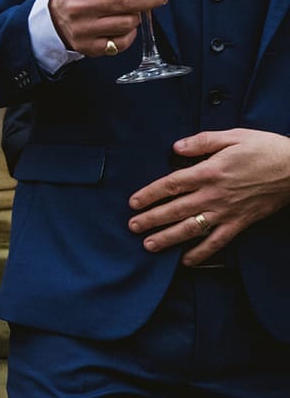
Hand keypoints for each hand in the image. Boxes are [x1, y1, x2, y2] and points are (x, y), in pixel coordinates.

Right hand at [48, 0, 172, 57]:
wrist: (53, 19)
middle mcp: (78, 8)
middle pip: (127, 3)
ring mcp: (82, 30)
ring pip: (128, 23)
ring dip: (138, 16)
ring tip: (135, 11)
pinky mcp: (87, 47)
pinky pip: (122, 42)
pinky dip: (130, 33)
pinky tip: (125, 26)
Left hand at [128, 129, 289, 264]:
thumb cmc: (266, 149)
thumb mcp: (233, 136)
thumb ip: (202, 141)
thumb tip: (176, 148)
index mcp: (209, 171)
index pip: (171, 184)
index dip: (149, 194)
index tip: (133, 203)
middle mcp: (214, 194)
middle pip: (175, 209)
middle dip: (151, 219)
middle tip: (132, 227)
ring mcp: (227, 211)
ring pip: (191, 228)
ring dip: (168, 238)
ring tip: (149, 246)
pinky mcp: (240, 222)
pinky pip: (218, 242)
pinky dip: (201, 253)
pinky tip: (186, 261)